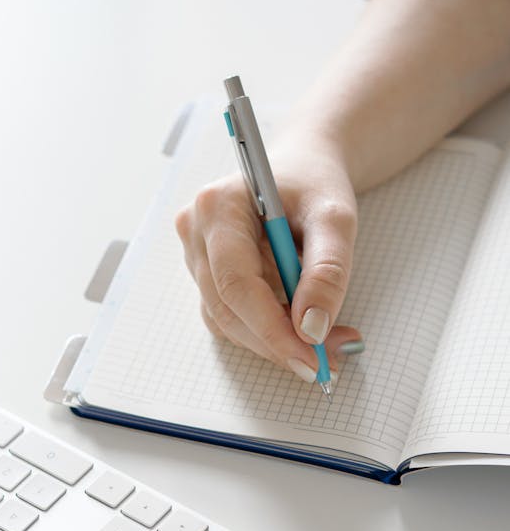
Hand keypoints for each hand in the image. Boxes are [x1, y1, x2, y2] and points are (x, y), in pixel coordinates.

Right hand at [175, 134, 363, 382]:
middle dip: (278, 341)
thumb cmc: (315, 184)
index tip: (310, 358)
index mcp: (217, 206)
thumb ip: (327, 270)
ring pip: (227, 320)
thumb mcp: (335, 218)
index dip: (271, 329)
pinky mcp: (205, 275)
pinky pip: (231, 317)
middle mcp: (195, 231)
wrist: (304, 170)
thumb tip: (311, 329)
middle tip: (328, 360)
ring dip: (274, 341)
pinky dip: (266, 332)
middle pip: (228, 307)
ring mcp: (195, 255)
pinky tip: (301, 328)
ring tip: (326, 343)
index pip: (235, 283)